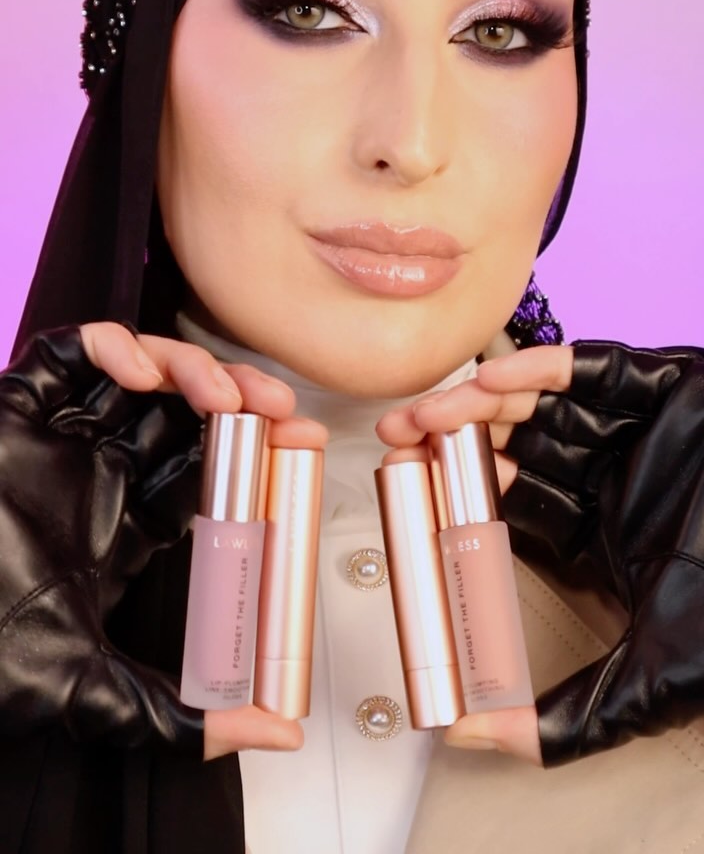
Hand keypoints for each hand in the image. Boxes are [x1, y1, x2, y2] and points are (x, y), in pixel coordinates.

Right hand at [0, 323, 326, 759]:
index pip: (208, 472)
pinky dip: (111, 344)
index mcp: (127, 524)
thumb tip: (275, 734)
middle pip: (185, 413)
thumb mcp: (97, 691)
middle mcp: (100, 472)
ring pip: (141, 373)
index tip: (301, 442)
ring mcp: (61, 435)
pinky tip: (139, 370)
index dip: (258, 452)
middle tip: (276, 406)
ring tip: (221, 392)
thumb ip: (184, 718)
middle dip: (237, 398)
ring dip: (189, 367)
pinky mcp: (17, 406)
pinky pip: (68, 352)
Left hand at [377, 340, 703, 766]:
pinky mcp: (670, 386)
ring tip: (432, 408)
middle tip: (399, 433)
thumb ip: (561, 720)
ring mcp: (637, 428)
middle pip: (513, 442)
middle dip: (451, 434)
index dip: (450, 488)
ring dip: (482, 399)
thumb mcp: (642, 683)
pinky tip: (496, 381)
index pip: (507, 500)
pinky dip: (541, 367)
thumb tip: (470, 734)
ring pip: (542, 401)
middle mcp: (611, 474)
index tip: (402, 483)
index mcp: (597, 531)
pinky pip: (593, 366)